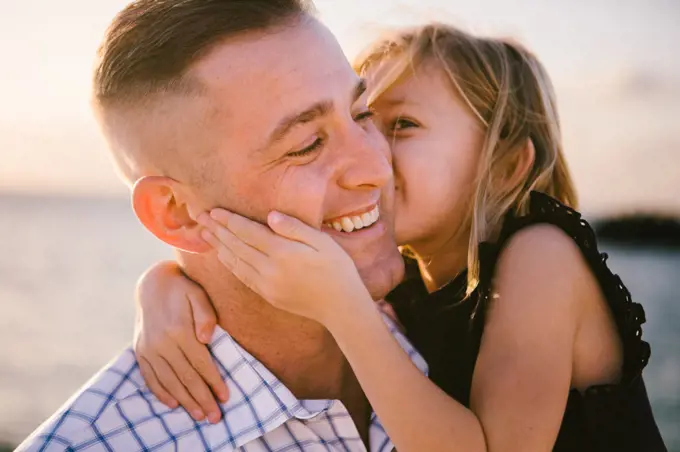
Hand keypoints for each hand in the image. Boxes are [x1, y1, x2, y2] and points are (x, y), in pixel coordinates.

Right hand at [134, 261, 228, 422]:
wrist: (152, 284)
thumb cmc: (183, 289)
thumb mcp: (198, 294)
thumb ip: (206, 314)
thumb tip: (207, 339)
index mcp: (179, 329)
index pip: (201, 363)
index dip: (214, 381)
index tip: (225, 397)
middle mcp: (161, 342)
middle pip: (186, 377)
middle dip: (202, 398)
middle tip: (215, 417)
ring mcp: (149, 348)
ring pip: (169, 381)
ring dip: (184, 401)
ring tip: (198, 415)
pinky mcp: (140, 351)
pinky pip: (150, 377)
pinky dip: (161, 392)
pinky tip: (173, 404)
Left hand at [197, 210, 372, 325]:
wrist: (341, 307)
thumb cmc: (337, 270)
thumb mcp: (323, 242)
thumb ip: (295, 228)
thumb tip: (270, 216)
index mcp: (284, 252)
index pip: (249, 232)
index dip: (230, 220)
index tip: (215, 210)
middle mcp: (270, 269)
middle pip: (237, 245)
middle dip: (217, 230)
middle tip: (200, 216)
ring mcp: (267, 285)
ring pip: (235, 262)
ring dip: (218, 246)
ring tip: (204, 233)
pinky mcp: (267, 295)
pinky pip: (242, 276)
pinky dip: (229, 263)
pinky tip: (222, 255)